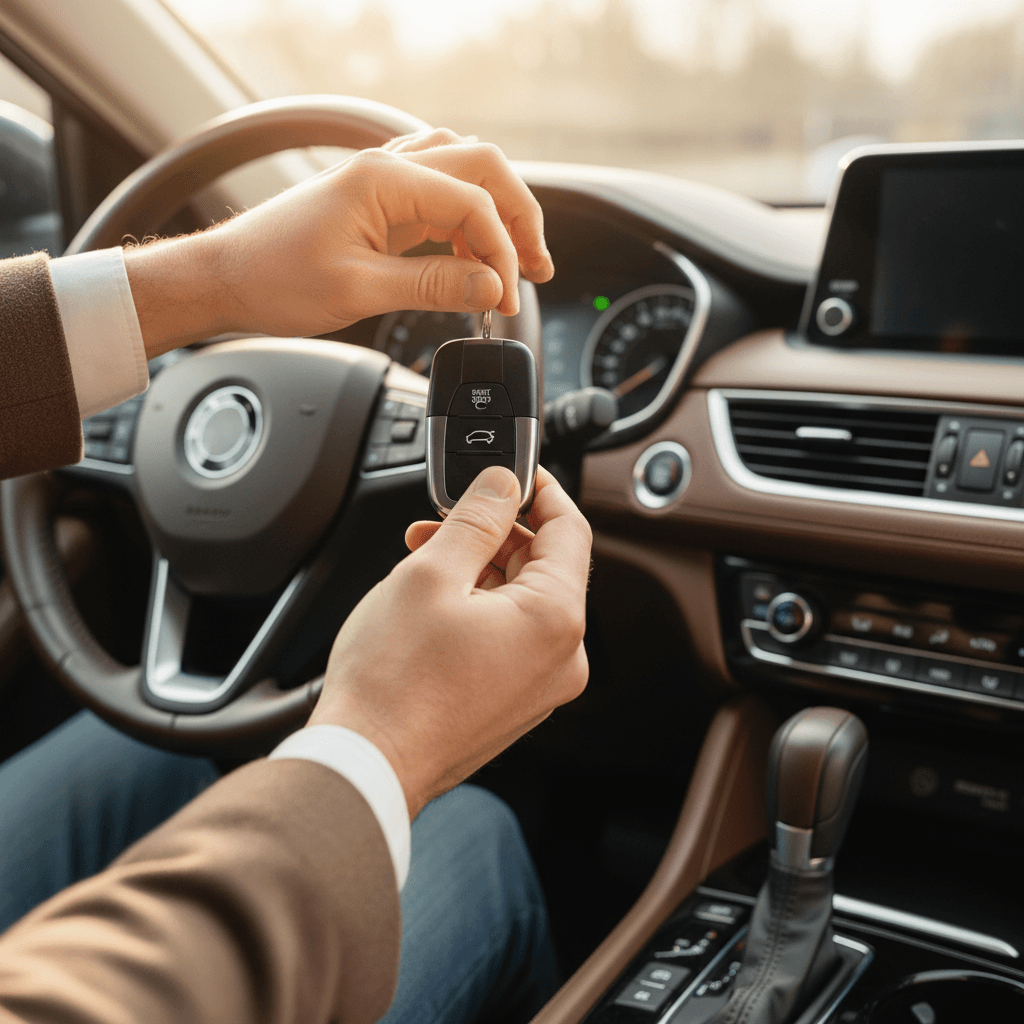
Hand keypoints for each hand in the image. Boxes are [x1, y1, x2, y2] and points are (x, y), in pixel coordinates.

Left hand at [124, 128, 553, 355]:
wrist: (226, 278)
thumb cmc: (274, 279)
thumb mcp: (359, 290)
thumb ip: (433, 285)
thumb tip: (492, 286)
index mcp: (384, 179)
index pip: (474, 202)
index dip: (502, 252)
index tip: (506, 298)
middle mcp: (388, 167)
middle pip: (483, 168)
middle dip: (519, 219)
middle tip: (536, 269)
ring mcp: (383, 179)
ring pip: (464, 174)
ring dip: (496, 213)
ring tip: (512, 261)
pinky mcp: (378, 201)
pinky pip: (439, 193)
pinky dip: (466, 220)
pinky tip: (470, 253)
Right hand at [307, 466, 591, 818]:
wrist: (368, 764)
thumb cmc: (392, 682)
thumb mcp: (431, 572)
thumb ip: (477, 517)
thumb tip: (503, 483)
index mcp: (555, 619)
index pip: (571, 529)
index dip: (541, 489)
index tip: (513, 471)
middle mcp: (562, 657)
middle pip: (545, 566)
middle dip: (494, 532)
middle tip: (442, 519)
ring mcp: (540, 686)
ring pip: (522, 600)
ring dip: (480, 569)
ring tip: (425, 559)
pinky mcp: (514, 702)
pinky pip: (511, 636)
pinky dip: (480, 608)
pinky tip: (436, 600)